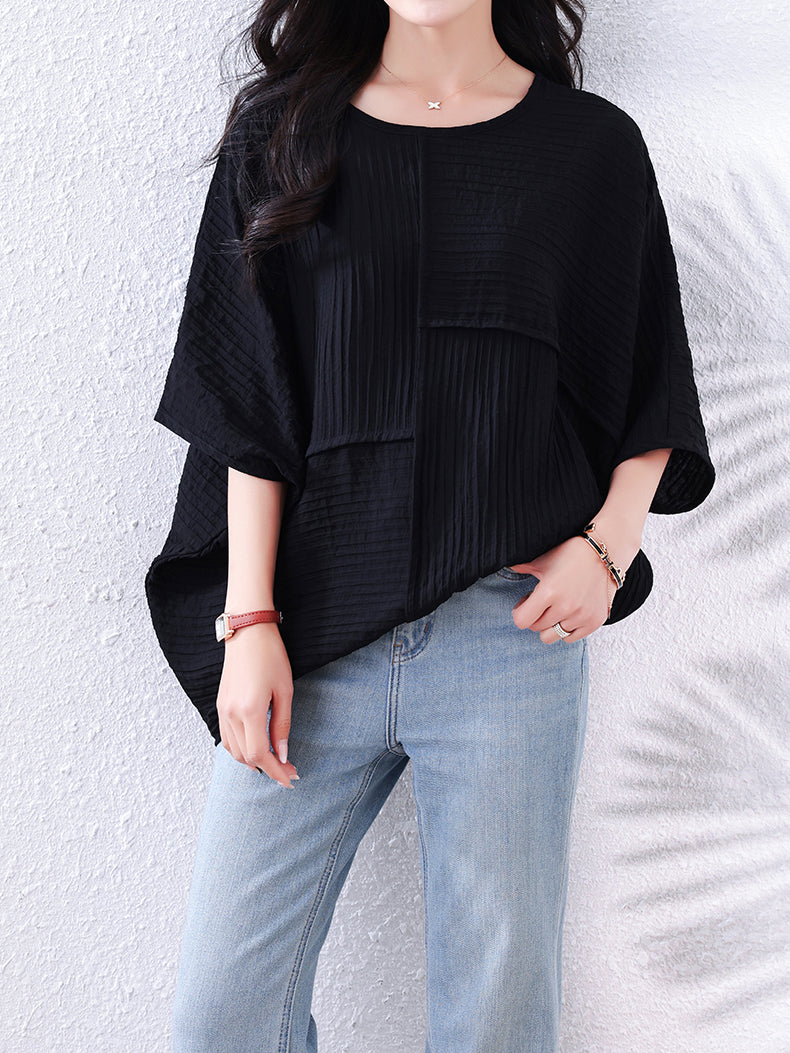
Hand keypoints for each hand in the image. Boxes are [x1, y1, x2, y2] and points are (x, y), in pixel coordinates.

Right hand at [216, 622, 299, 787]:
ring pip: (233, 750)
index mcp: (249, 711)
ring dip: (252, 761)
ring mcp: (222, 710)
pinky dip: (240, 750)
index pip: (259, 754)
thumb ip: (282, 724)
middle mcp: (231, 714)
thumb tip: (282, 753)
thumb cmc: (270, 656)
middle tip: (288, 771)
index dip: (275, 770)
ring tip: (274, 763)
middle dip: (267, 768)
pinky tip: (254, 749)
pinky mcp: (220, 704)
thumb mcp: (285, 690)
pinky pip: (226, 737)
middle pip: (245, 757)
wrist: (247, 631)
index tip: (290, 778)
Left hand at [507, 535, 615, 643]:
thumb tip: (499, 564)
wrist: (603, 553)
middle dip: (535, 616)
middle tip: (543, 602)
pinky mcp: (595, 621)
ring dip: (550, 624)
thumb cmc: (569, 554)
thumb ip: (520, 567)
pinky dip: (566, 629)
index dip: (520, 612)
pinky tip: (569, 613)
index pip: (522, 621)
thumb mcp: (541, 560)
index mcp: (548, 592)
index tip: (526, 602)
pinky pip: (570, 638)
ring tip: (555, 608)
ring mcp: (582, 616)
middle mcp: (565, 607)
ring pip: (552, 636)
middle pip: (536, 628)